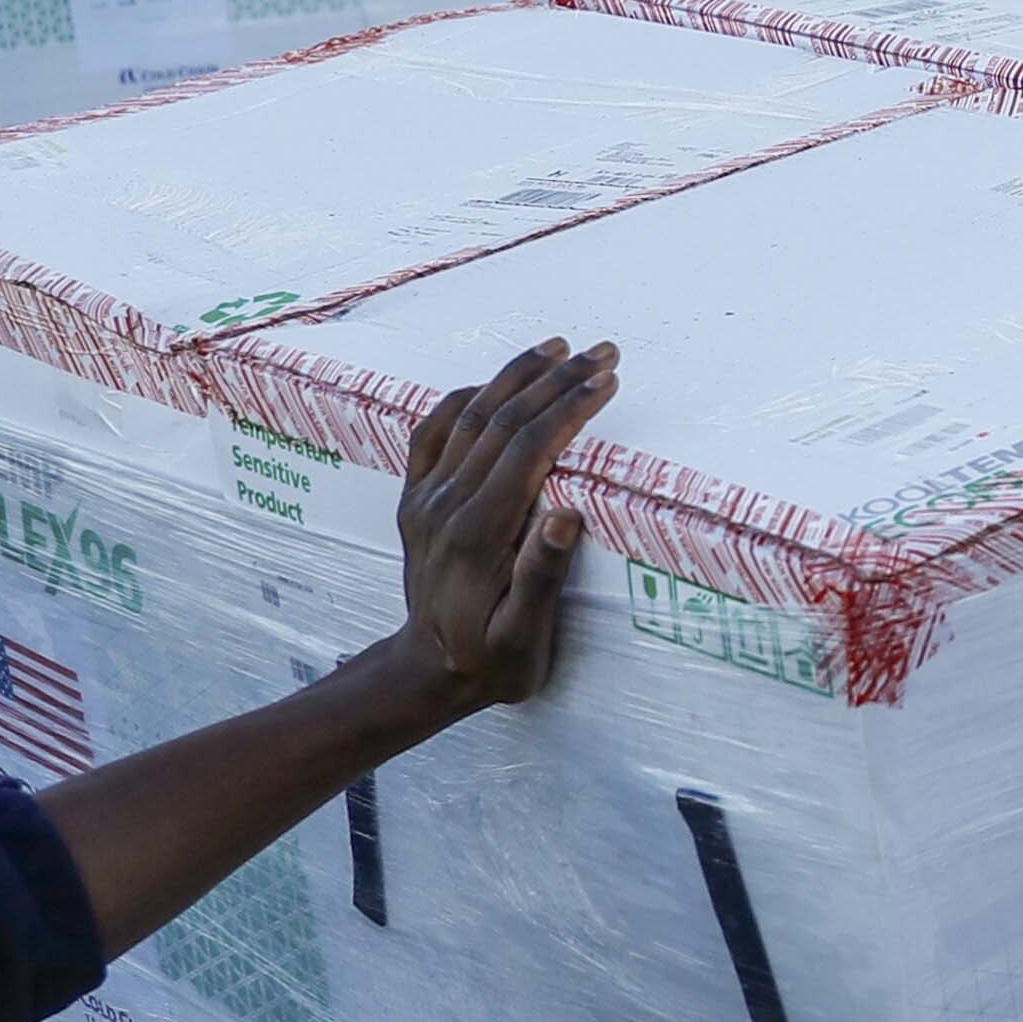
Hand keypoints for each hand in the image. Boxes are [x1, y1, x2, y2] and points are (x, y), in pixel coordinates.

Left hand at [388, 339, 618, 727]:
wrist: (427, 673)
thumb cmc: (490, 662)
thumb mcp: (525, 638)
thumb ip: (542, 576)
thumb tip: (567, 514)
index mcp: (480, 533)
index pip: (530, 449)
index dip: (570, 408)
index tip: (606, 379)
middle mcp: (448, 505)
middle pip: (504, 421)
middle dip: (556, 379)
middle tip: (602, 351)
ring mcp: (427, 499)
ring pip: (470, 417)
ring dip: (515, 376)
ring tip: (556, 347)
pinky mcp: (415, 500)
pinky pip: (431, 433)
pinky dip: (461, 400)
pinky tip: (489, 384)